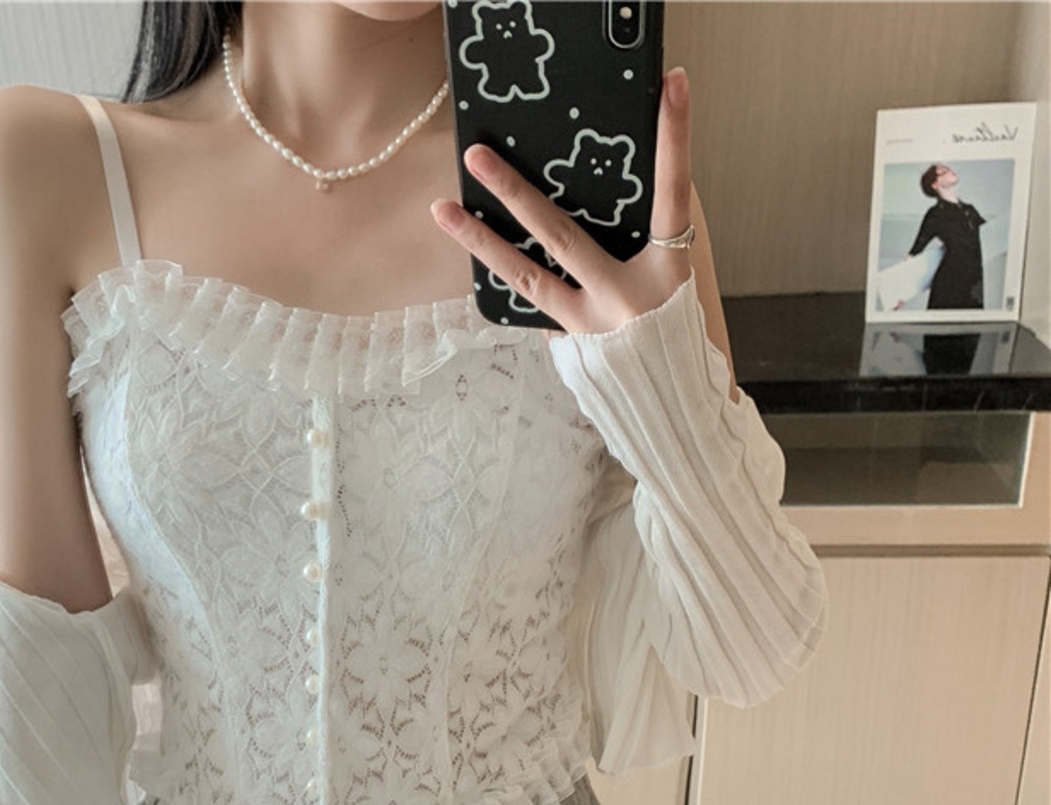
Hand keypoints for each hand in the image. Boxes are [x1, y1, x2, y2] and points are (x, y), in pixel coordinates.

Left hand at [430, 66, 694, 339]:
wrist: (674, 403)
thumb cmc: (678, 331)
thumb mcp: (682, 277)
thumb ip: (654, 233)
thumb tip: (616, 182)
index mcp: (668, 269)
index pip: (674, 192)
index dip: (675, 138)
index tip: (673, 82)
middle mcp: (625, 297)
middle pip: (563, 236)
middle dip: (515, 192)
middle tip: (476, 155)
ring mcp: (592, 325)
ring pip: (527, 277)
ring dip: (480, 241)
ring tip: (442, 210)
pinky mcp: (571, 345)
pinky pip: (536, 304)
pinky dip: (514, 278)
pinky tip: (481, 252)